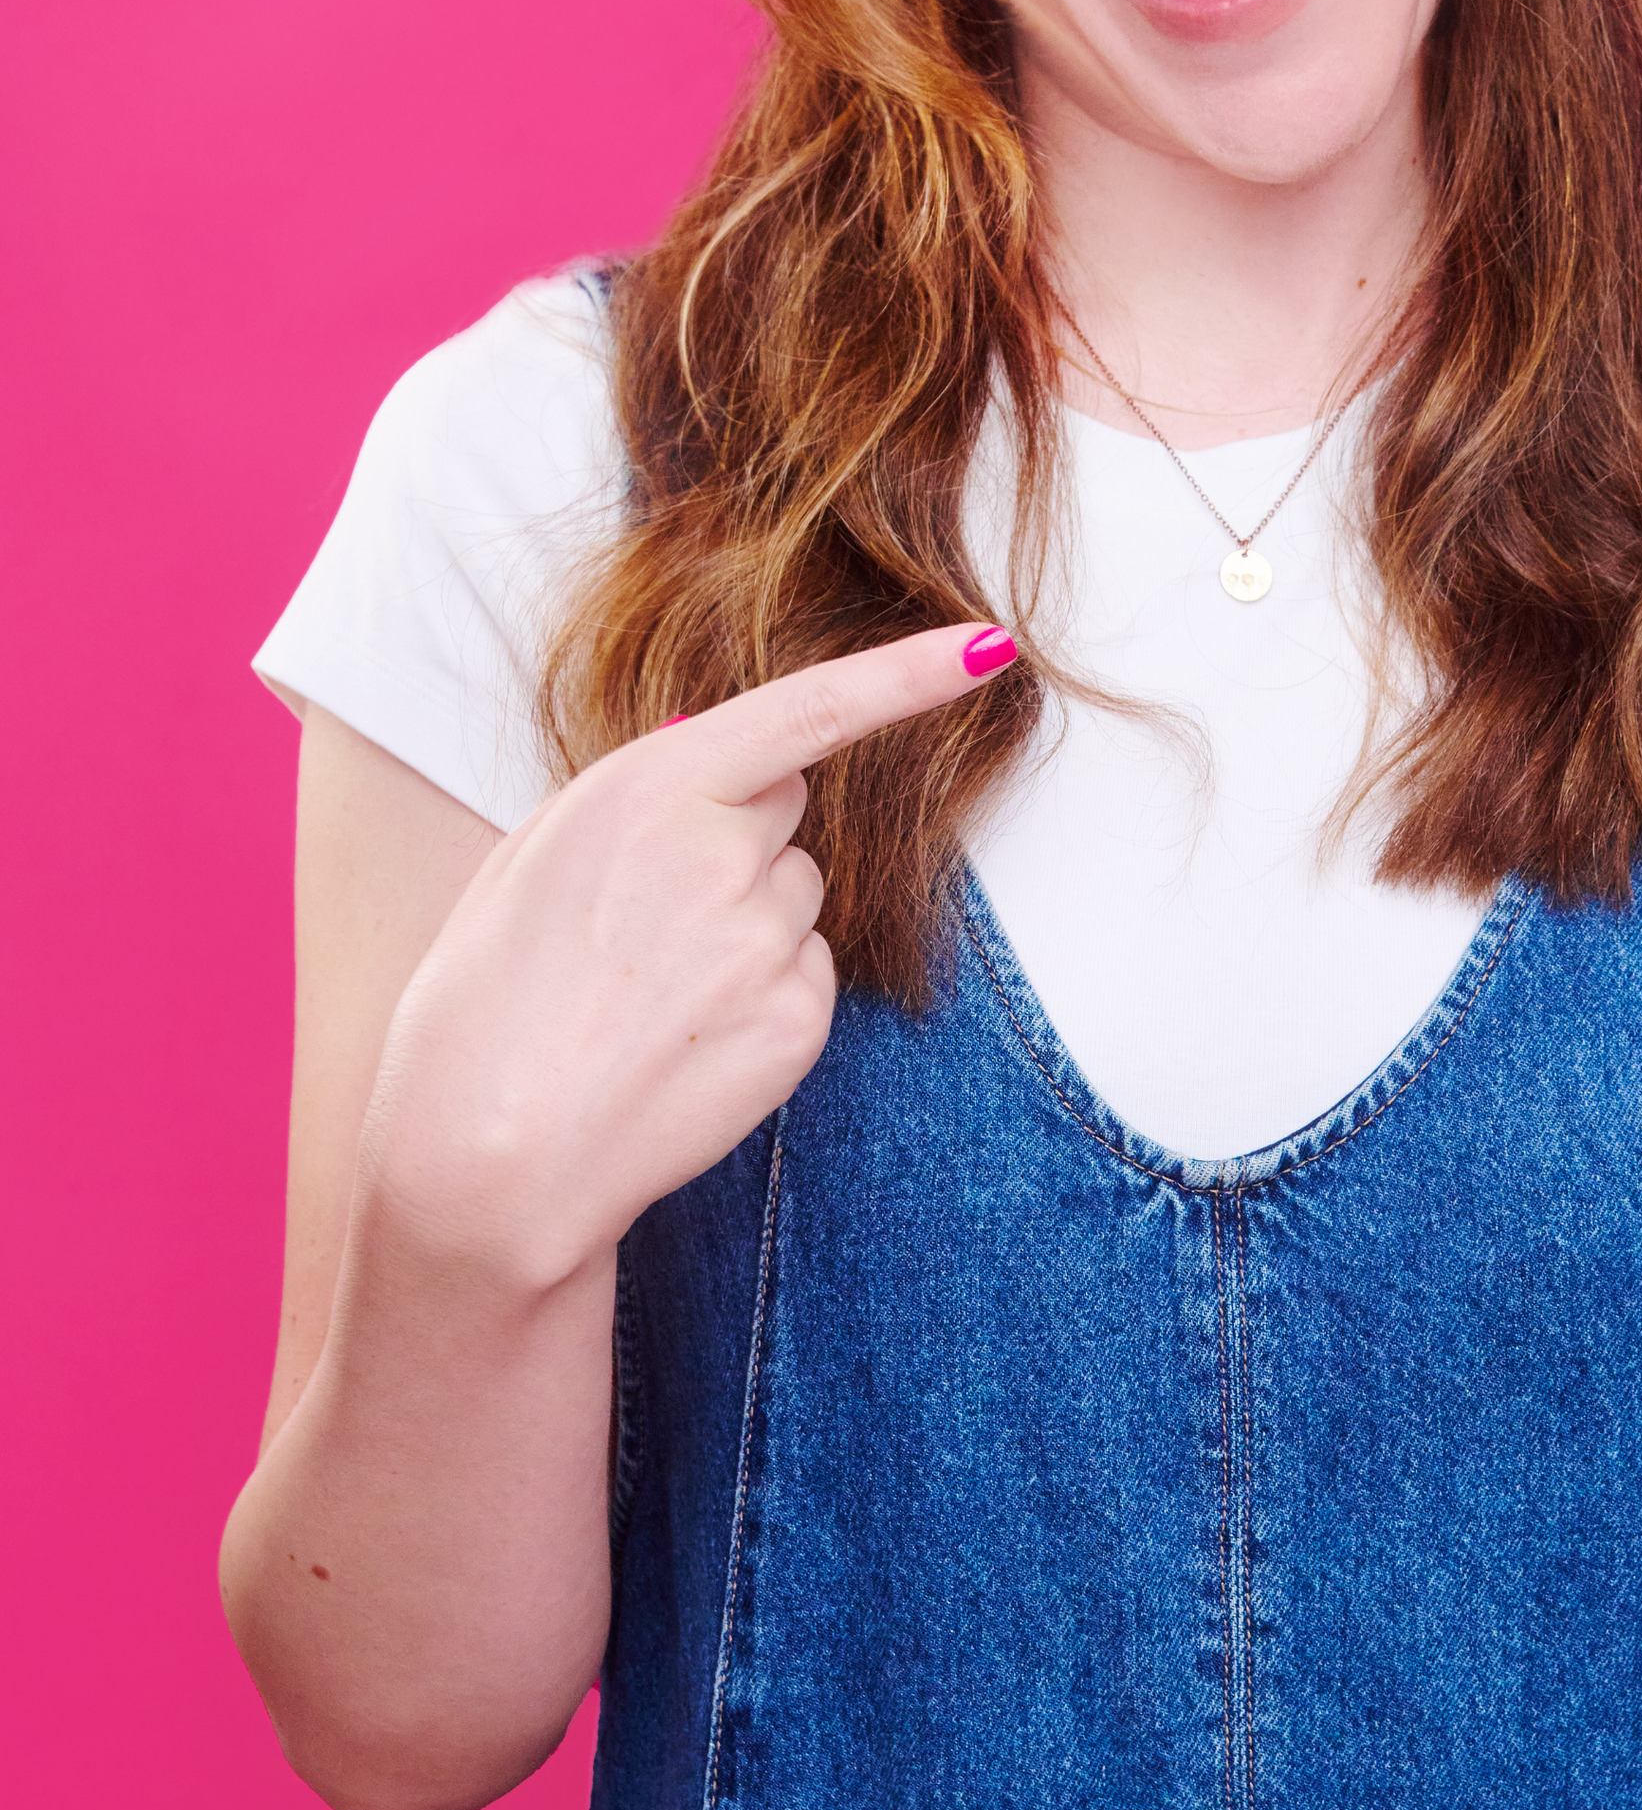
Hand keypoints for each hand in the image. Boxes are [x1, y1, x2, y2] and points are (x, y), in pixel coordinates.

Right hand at [357, 625, 1017, 1286]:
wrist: (487, 1160)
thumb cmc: (485, 1005)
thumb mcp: (529, 860)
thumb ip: (633, 796)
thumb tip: (710, 749)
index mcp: (646, 791)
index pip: (809, 711)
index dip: (909, 675)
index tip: (989, 649)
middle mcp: (721, 854)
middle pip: (784, 813)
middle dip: (736, 844)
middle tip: (644, 924)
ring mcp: (767, 941)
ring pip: (796, 903)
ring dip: (746, 929)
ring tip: (651, 997)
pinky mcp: (798, 1022)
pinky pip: (806, 978)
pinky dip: (762, 1000)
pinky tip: (687, 1041)